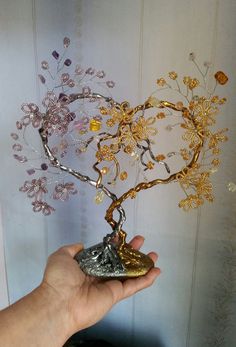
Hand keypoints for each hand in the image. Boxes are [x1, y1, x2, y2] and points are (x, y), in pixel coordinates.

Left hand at [42, 235, 160, 333]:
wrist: (60, 302)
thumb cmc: (59, 279)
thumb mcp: (61, 256)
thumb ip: (72, 248)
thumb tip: (81, 244)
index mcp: (88, 266)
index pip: (106, 253)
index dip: (116, 245)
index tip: (123, 237)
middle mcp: (99, 275)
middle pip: (120, 261)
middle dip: (132, 251)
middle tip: (141, 241)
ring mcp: (109, 285)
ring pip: (130, 273)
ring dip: (142, 265)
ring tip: (153, 255)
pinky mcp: (116, 295)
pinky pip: (133, 286)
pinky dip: (146, 280)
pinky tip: (155, 272)